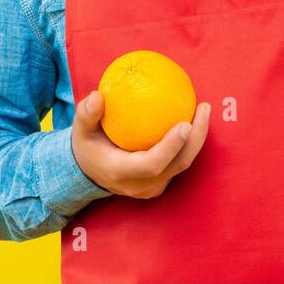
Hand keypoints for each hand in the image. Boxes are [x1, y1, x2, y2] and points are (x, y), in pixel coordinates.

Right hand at [71, 90, 212, 198]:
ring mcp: (152, 187)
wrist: (89, 174)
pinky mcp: (160, 183)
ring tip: (203, 109)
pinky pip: (179, 162)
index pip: (152, 164)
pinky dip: (189, 142)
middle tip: (203, 107)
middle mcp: (140, 185)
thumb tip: (98, 96)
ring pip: (182, 164)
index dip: (171, 146)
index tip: (185, 123)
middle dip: (196, 138)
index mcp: (121, 172)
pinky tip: (193, 117)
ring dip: (197, 138)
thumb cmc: (87, 146)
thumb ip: (86, 114)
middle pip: (177, 164)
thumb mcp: (80, 130)